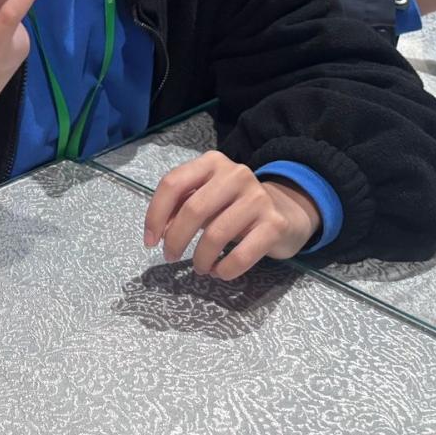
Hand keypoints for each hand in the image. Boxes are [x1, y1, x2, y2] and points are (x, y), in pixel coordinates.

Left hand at [144, 151, 319, 279]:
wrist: (285, 212)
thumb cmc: (233, 206)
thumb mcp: (205, 197)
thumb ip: (179, 207)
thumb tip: (157, 232)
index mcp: (212, 162)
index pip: (173, 183)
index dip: (155, 214)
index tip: (150, 240)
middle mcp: (235, 174)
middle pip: (193, 210)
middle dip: (175, 240)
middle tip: (170, 257)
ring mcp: (258, 198)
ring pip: (215, 234)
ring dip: (200, 259)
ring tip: (200, 267)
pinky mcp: (275, 224)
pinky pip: (242, 254)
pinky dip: (225, 269)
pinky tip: (220, 272)